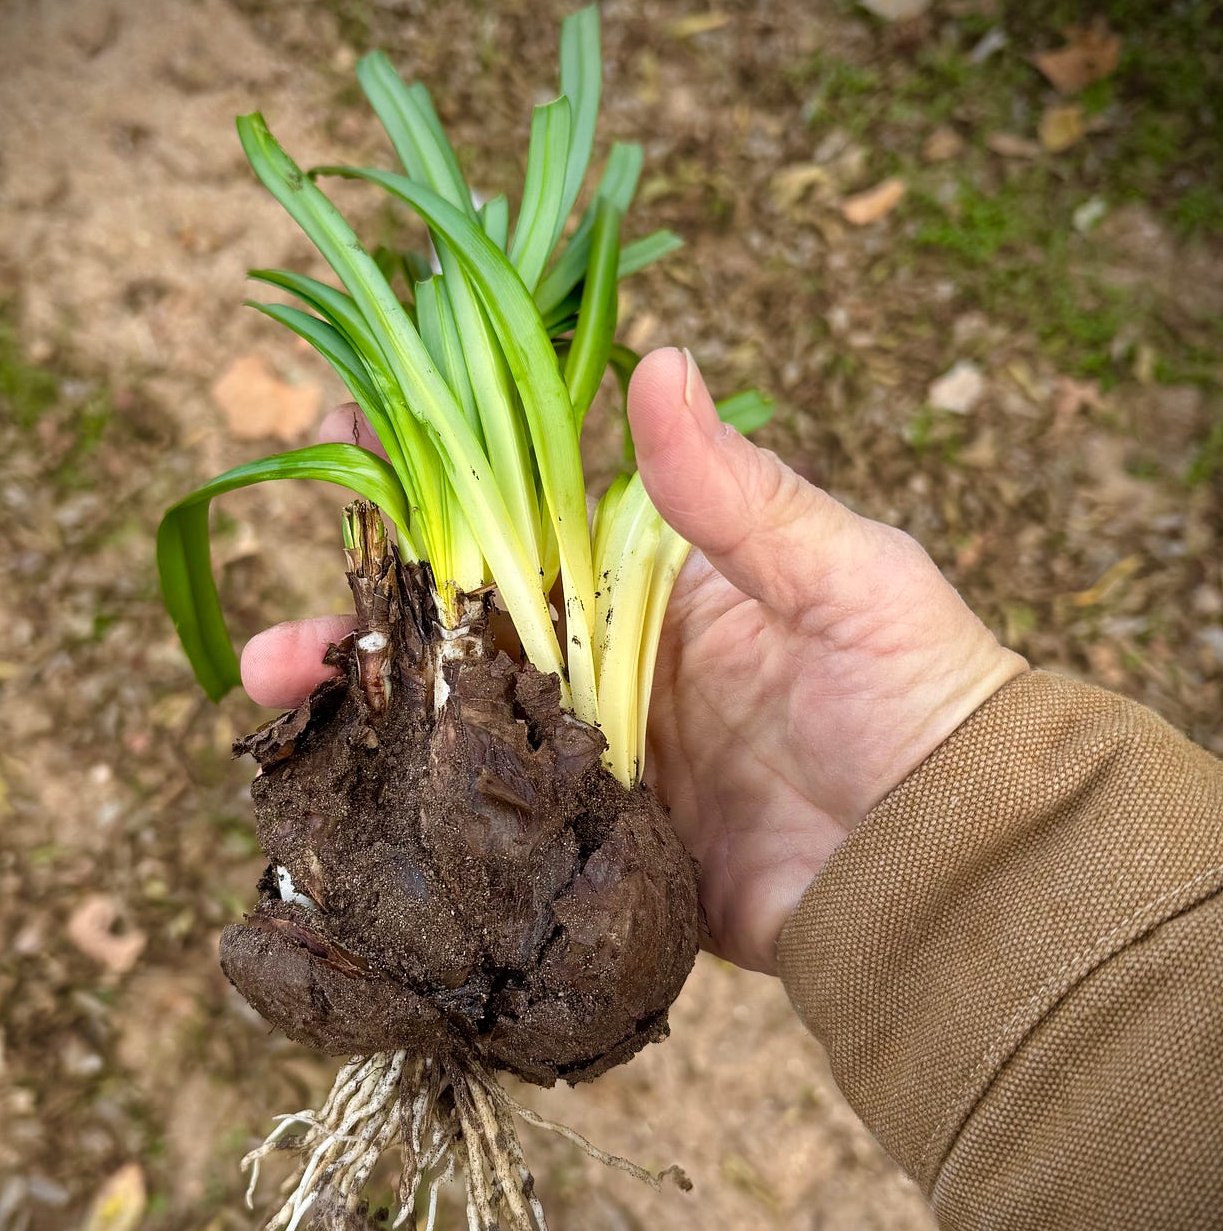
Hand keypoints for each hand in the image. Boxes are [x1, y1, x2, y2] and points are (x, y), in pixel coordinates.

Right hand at [240, 347, 1026, 973]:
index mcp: (654, 580)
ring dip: (365, 716)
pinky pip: (492, 828)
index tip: (342, 432)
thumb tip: (657, 362)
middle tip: (275, 642)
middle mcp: (608, 663)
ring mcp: (594, 760)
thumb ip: (742, 494)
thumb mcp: (845, 579)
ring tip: (278, 712)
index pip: (520, 510)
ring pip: (454, 728)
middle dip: (363, 620)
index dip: (430, 473)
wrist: (955, 868)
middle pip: (460, 629)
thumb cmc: (920, 699)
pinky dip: (417, 819)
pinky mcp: (593, 851)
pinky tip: (343, 812)